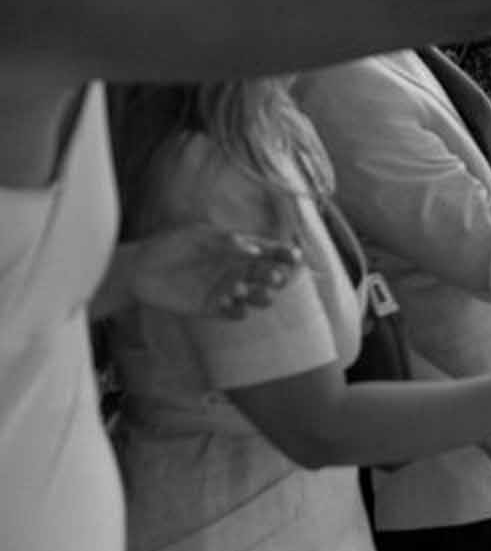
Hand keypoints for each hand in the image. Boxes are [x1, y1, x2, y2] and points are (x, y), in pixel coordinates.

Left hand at [125, 224, 303, 318]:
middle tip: (272, 277)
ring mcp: (229, 290)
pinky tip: (226, 300)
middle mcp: (238, 270)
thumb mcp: (197, 237)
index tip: (292, 257)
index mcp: (239, 249)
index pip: (271, 251)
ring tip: (242, 289)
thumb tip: (256, 250)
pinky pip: (237, 313)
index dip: (286, 254)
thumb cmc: (168, 246)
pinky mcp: (215, 308)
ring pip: (261, 297)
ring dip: (261, 295)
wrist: (138, 270)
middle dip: (277, 277)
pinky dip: (237, 308)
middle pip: (272, 276)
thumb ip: (227, 242)